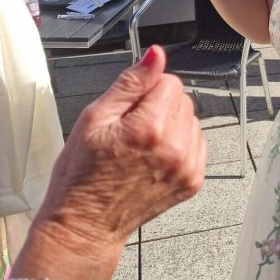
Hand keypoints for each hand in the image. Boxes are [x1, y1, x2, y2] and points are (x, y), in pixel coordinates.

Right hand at [34, 46, 205, 257]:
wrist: (86, 224)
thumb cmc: (82, 175)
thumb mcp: (94, 119)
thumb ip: (131, 83)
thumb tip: (156, 55)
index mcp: (149, 128)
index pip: (169, 81)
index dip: (145, 91)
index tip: (128, 110)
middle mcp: (175, 148)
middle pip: (183, 99)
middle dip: (159, 106)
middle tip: (130, 130)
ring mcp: (187, 167)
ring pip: (192, 120)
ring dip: (172, 125)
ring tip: (141, 146)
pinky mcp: (193, 181)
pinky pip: (197, 144)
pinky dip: (180, 145)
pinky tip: (154, 157)